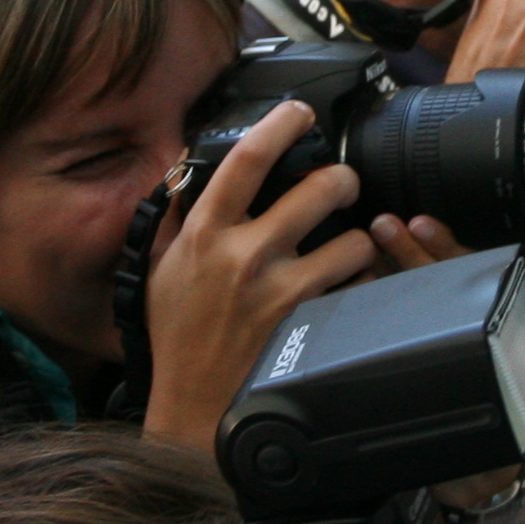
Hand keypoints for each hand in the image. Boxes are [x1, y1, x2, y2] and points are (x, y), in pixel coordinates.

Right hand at [137, 100, 378, 454]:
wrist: (196, 410)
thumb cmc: (178, 338)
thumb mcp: (163, 270)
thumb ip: (180, 219)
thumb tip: (192, 171)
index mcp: (204, 234)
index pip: (246, 160)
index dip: (281, 124)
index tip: (301, 113)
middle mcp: (243, 256)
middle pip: (320, 188)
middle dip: (344, 179)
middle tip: (344, 185)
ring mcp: (281, 290)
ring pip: (354, 239)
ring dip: (360, 238)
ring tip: (349, 247)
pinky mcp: (310, 323)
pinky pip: (358, 285)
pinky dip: (361, 282)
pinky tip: (350, 287)